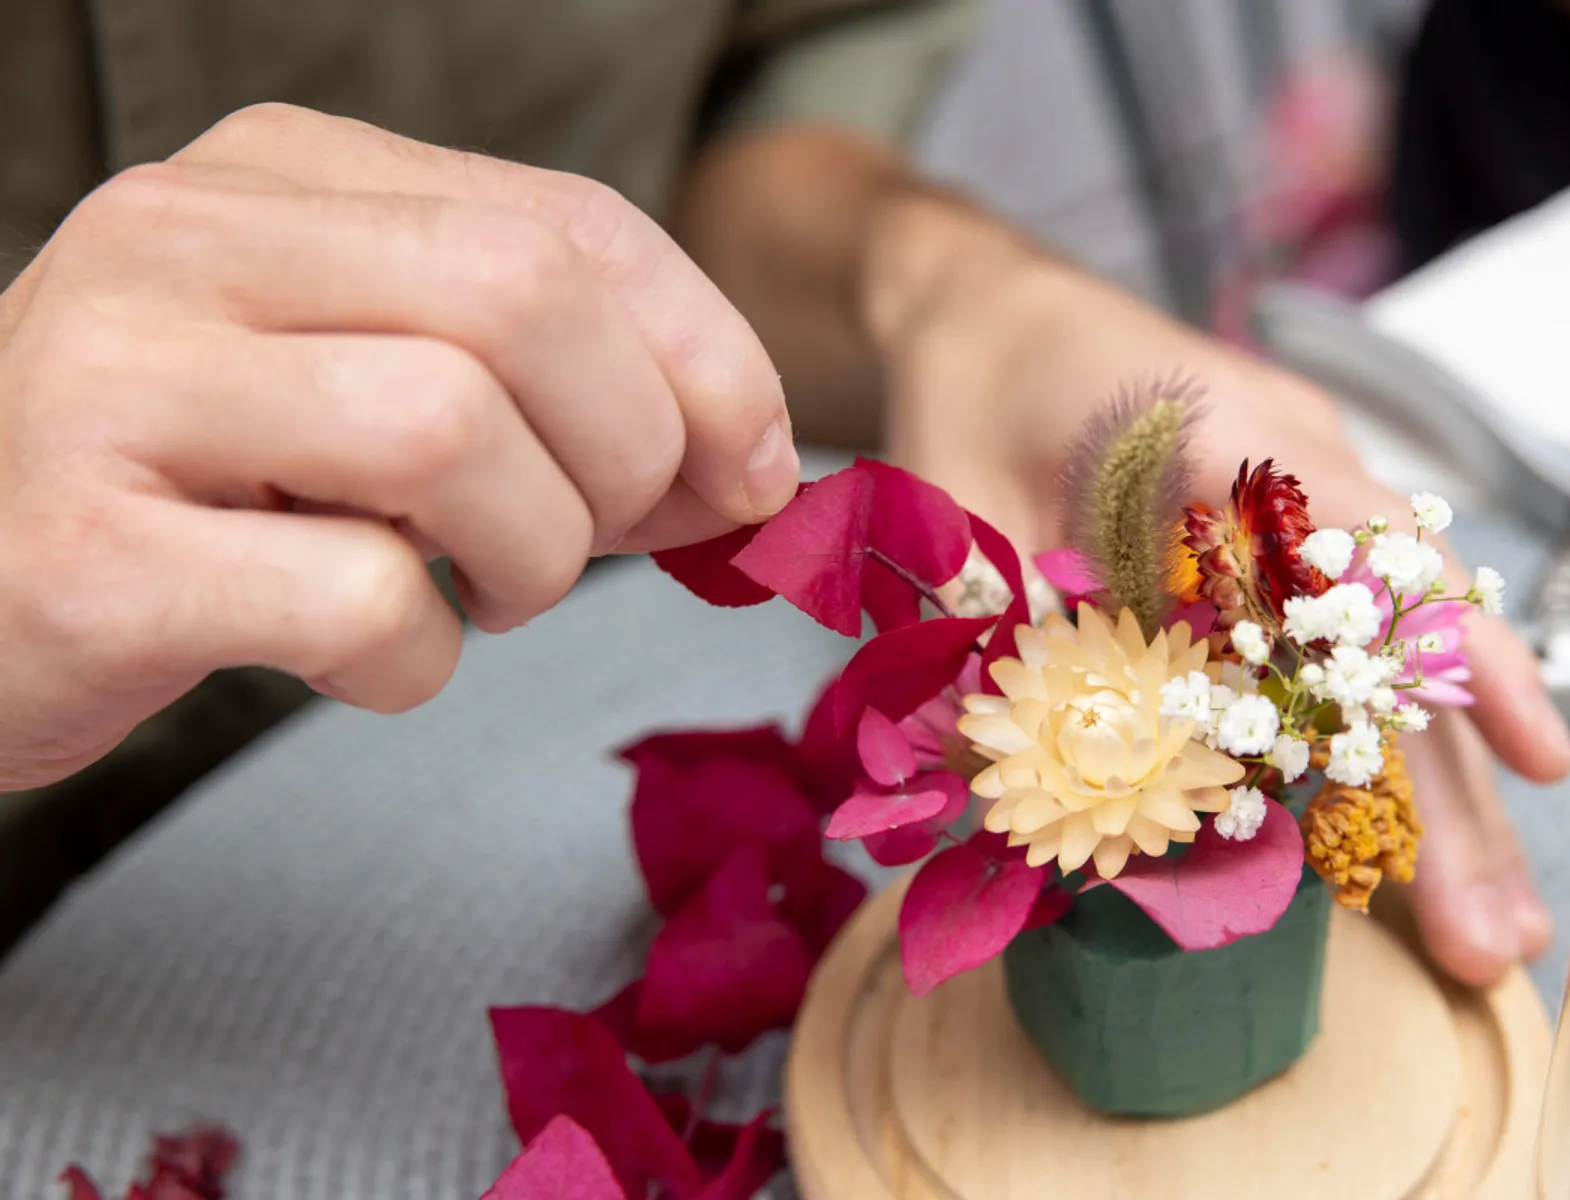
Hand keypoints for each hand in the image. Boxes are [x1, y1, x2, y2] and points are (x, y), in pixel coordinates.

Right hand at [0, 104, 796, 789]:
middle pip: (523, 301)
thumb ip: (551, 392)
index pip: (565, 219)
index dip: (705, 350)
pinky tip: (369, 655)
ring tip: (474, 591)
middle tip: (597, 537)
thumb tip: (754, 464)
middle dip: (627, 449)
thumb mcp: (375, 390)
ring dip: (529, 554)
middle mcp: (185, 240)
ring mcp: (118, 384)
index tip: (755, 465)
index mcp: (278, 175)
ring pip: (448, 429)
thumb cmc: (206, 492)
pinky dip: (415, 657)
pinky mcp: (88, 554)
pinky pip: (355, 596)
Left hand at [878, 217, 1569, 986]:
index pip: (1368, 541)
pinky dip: (1352, 761)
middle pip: (1397, 642)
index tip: (1529, 748)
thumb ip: (982, 619)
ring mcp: (1295, 520)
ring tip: (1468, 932)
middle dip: (1450, 792)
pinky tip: (1380, 860)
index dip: (1448, 647)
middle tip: (1489, 936)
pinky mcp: (1269, 564)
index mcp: (1225, 434)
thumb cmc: (975, 384)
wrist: (989, 316)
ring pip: (1378, 669)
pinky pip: (1328, 668)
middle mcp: (1295, 474)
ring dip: (1422, 800)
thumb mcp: (949, 497)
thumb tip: (988, 783)